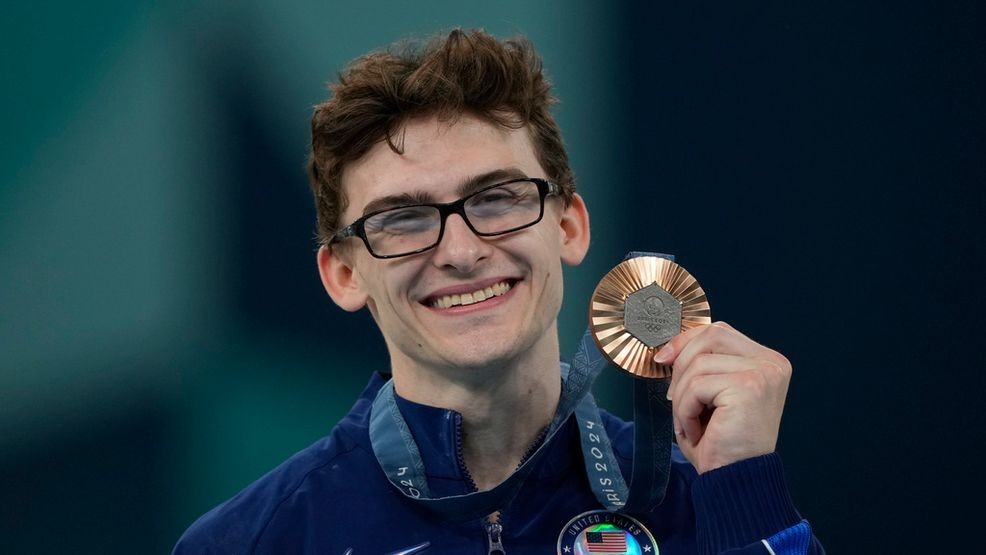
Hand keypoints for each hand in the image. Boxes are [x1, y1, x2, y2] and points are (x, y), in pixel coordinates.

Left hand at [654, 321, 790, 473]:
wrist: (735, 481)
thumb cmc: (722, 444)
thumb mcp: (710, 395)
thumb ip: (699, 365)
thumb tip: (667, 349)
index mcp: (766, 361)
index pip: (718, 331)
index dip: (686, 341)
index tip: (663, 358)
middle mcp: (771, 363)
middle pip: (709, 336)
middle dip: (681, 364)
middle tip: (675, 398)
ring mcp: (763, 373)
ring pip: (698, 364)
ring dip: (682, 396)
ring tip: (691, 422)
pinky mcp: (749, 387)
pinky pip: (697, 387)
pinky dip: (686, 411)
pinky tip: (698, 431)